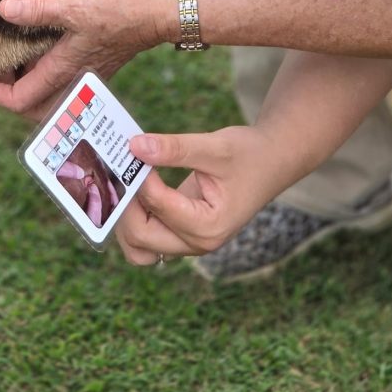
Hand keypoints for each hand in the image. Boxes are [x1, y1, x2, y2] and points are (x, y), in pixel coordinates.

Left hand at [0, 0, 176, 117]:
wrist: (157, 13)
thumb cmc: (120, 11)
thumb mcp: (75, 6)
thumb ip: (39, 10)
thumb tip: (4, 10)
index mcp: (65, 71)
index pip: (21, 100)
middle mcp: (74, 81)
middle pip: (33, 107)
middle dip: (10, 94)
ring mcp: (85, 76)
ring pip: (47, 95)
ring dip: (27, 83)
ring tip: (12, 56)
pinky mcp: (94, 66)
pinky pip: (61, 81)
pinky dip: (44, 72)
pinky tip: (37, 47)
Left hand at [115, 126, 285, 264]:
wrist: (271, 161)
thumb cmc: (247, 154)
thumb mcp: (213, 147)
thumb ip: (174, 149)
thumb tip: (135, 146)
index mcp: (208, 226)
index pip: (158, 206)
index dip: (140, 177)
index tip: (134, 149)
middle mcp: (197, 242)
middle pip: (141, 237)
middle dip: (125, 203)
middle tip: (120, 167)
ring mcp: (188, 241)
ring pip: (139, 245)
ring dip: (125, 218)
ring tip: (125, 181)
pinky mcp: (181, 232)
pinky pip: (147, 236)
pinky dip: (133, 217)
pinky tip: (133, 187)